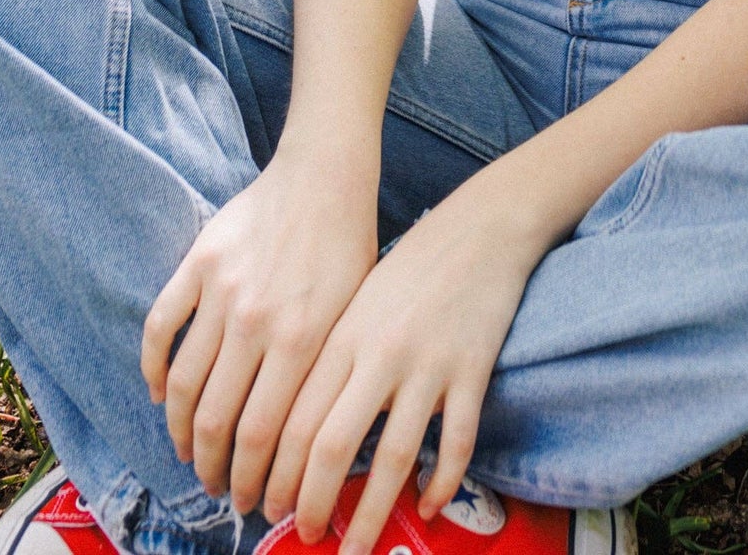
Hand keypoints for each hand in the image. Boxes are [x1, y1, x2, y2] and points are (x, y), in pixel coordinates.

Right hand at [140, 148, 379, 515]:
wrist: (326, 175)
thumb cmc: (351, 249)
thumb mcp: (354, 316)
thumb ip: (326, 376)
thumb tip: (311, 448)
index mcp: (303, 339)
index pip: (264, 436)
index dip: (255, 481)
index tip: (257, 503)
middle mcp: (257, 320)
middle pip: (217, 422)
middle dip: (215, 470)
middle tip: (219, 490)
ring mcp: (221, 292)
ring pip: (183, 385)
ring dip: (181, 433)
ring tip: (189, 454)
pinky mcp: (197, 264)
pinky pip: (159, 328)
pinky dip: (153, 369)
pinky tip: (161, 396)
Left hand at [262, 176, 537, 554]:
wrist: (480, 226)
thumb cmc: (408, 267)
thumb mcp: (354, 301)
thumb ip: (326, 359)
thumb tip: (292, 431)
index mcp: (342, 335)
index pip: (294, 421)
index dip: (275, 475)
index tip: (266, 507)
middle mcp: (380, 353)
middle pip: (332, 448)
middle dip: (311, 503)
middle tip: (303, 535)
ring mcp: (429, 364)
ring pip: (394, 458)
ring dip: (370, 514)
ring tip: (353, 550)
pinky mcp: (473, 370)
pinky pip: (456, 443)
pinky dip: (441, 484)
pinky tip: (427, 506)